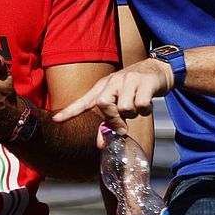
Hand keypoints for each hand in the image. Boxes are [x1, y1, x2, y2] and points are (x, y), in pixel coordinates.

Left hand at [51, 58, 169, 133]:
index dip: (70, 111)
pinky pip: (141, 104)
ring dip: (133, 114)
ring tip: (138, 106)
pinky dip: (146, 109)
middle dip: (113, 118)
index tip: (56, 120)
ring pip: (125, 107)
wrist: (157, 69)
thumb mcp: (119, 102)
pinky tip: (147, 103)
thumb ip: (109, 122)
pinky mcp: (145, 82)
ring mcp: (129, 80)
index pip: (84, 101)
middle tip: (123, 123)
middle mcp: (113, 82)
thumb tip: (101, 144)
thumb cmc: (134, 89)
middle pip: (103, 104)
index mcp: (103, 87)